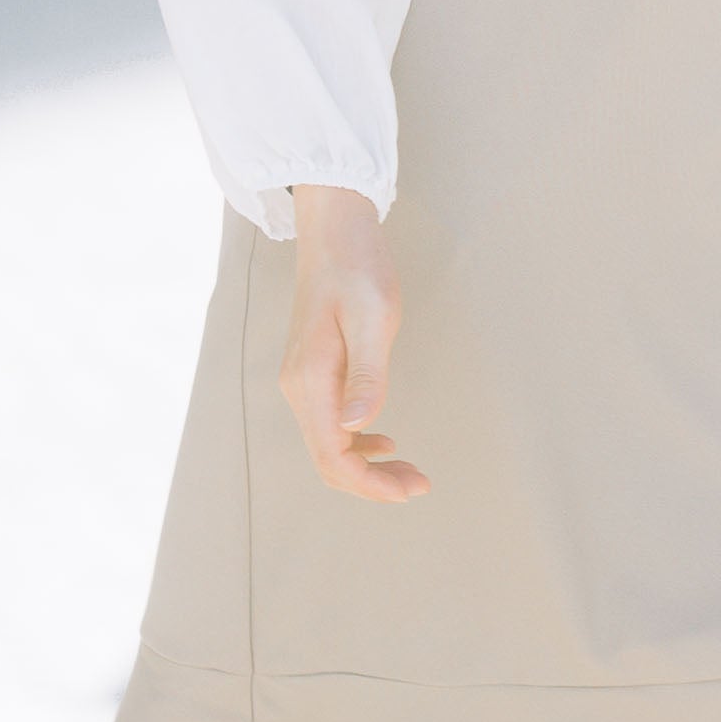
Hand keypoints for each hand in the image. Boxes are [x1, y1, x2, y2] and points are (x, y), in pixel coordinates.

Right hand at [279, 185, 427, 501]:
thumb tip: (357, 425)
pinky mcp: (314, 373)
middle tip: (420, 485)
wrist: (334, 232)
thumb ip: (367, 373)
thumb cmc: (359, 268)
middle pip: (329, 460)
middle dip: (373, 483)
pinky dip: (358, 444)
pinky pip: (331, 426)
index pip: (333, 456)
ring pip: (330, 446)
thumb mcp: (374, 318)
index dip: (370, 484)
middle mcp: (299, 388)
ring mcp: (303, 382)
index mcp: (311, 379)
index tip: (412, 489)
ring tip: (410, 471)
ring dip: (367, 467)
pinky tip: (385, 442)